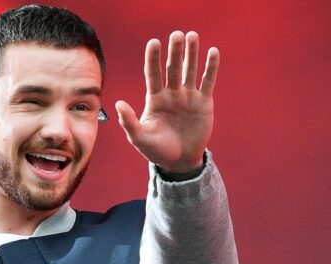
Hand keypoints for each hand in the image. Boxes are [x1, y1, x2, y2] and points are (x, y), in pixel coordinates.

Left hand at [115, 31, 219, 172]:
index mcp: (155, 99)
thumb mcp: (139, 137)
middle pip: (172, 68)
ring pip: (190, 70)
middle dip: (174, 52)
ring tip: (192, 35)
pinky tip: (213, 51)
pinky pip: (207, 81)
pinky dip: (210, 67)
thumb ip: (129, 121)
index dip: (153, 58)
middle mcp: (171, 94)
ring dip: (191, 53)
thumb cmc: (156, 150)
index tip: (153, 43)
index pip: (153, 74)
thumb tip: (118, 104)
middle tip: (176, 34)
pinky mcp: (204, 103)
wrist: (178, 161)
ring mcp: (188, 97)